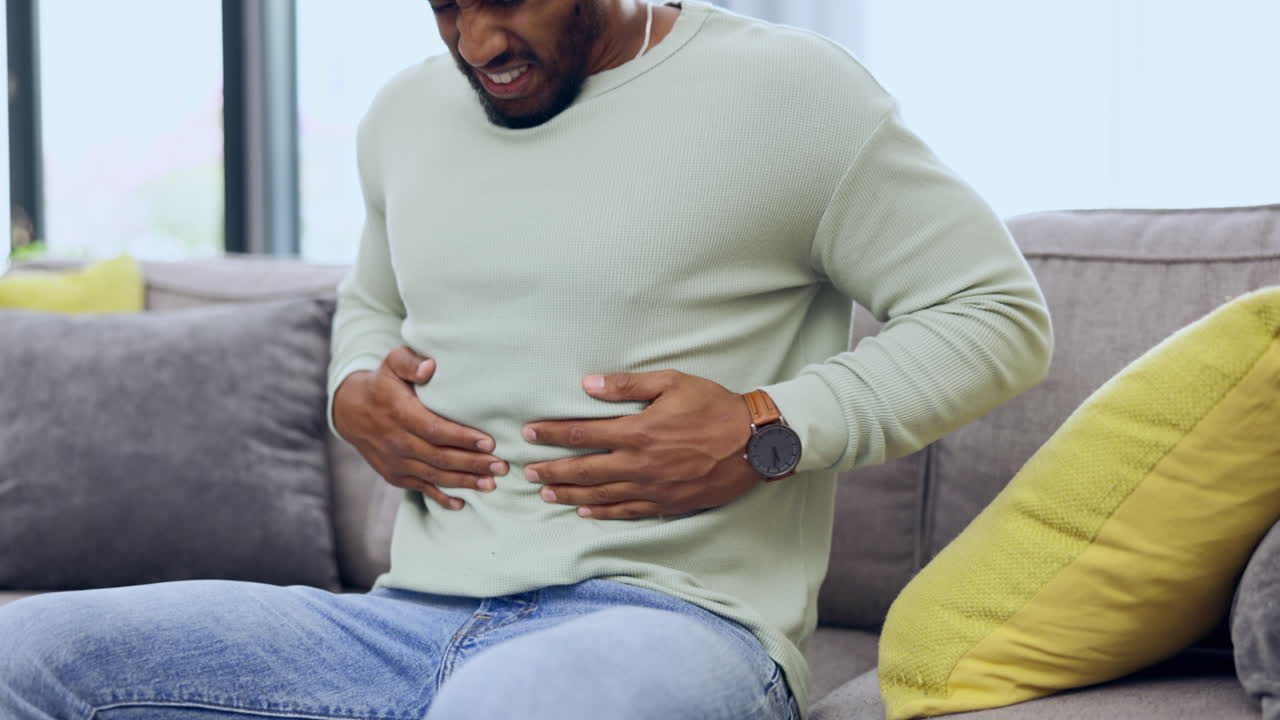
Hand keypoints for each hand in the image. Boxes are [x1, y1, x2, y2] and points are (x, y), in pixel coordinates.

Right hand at [333, 346, 506, 510]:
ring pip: (434, 475)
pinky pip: (421, 488)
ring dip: (464, 482)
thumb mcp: (391, 363)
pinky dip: (441, 497)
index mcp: (400, 414)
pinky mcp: (394, 475)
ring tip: (492, 484)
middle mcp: (396, 442)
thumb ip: (409, 362)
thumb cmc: (383, 384)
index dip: (462, 438)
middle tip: (501, 467)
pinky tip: (462, 503)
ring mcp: (395, 462)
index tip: (489, 442)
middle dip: (473, 463)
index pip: (435, 430)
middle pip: (440, 457)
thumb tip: (430, 367)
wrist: (351, 412)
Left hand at [522, 370, 761, 519]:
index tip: (529, 434)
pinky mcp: (667, 504)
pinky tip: (584, 511)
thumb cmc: (715, 407)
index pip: (582, 434)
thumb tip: (587, 384)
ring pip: (600, 495)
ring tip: (545, 494)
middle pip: (584, 469)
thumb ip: (628, 384)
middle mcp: (640, 465)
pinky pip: (627, 512)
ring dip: (569, 494)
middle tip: (527, 472)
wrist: (756, 443)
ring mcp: (653, 488)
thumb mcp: (672, 383)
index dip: (551, 434)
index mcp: (638, 431)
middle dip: (552, 470)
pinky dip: (602, 513)